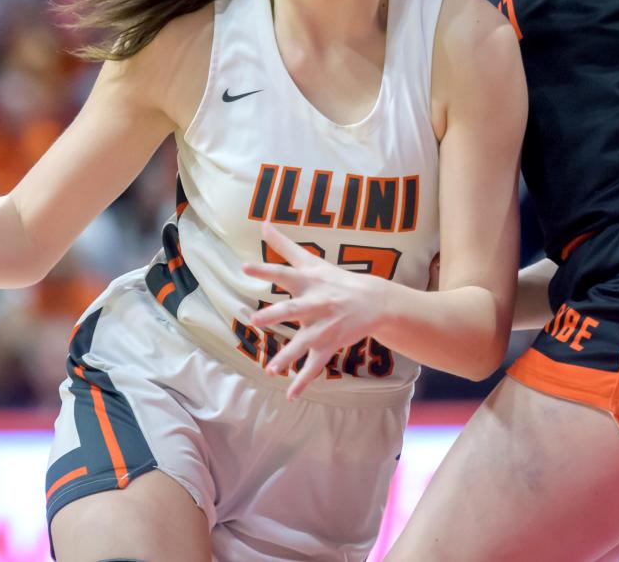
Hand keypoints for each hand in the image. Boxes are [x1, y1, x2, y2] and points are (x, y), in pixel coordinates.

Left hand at [243, 221, 385, 399]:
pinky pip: (316, 365)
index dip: (264, 269)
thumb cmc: (335, 279)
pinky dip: (303, 381)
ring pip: (305, 343)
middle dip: (275, 315)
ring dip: (288, 356)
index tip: (244, 267)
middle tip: (255, 320)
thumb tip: (263, 222)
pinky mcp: (330, 345)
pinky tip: (290, 394)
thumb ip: (284, 245)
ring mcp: (324, 327)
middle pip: (294, 309)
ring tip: (271, 370)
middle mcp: (316, 303)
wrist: (374, 301)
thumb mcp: (311, 260)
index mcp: (309, 282)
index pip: (283, 273)